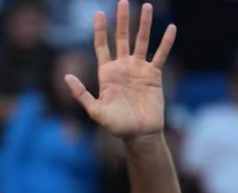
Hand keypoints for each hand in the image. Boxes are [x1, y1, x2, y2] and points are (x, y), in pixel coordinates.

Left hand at [65, 1, 174, 139]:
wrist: (139, 134)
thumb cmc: (116, 125)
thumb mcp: (95, 110)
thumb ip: (81, 93)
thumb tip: (66, 76)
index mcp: (107, 73)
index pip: (102, 46)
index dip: (100, 30)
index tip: (98, 13)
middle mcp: (123, 67)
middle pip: (122, 38)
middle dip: (122, 21)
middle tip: (122, 2)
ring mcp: (139, 69)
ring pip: (141, 41)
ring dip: (143, 24)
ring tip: (146, 6)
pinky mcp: (154, 75)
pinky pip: (160, 55)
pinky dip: (166, 42)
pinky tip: (170, 28)